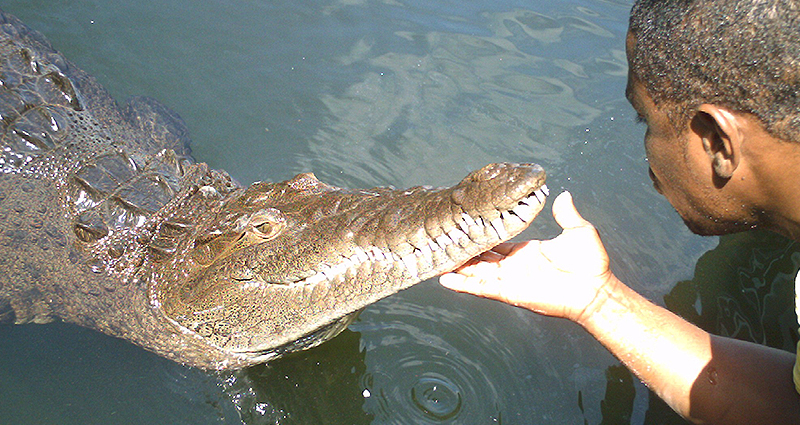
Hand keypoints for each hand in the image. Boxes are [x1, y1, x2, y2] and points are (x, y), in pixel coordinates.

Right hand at [439, 191, 617, 322]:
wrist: (595, 291)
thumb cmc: (590, 264)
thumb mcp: (578, 230)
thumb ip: (565, 214)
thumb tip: (563, 195)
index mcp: (526, 251)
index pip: (496, 242)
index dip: (480, 235)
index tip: (464, 225)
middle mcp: (514, 265)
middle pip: (481, 257)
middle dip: (463, 249)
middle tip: (442, 239)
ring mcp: (510, 279)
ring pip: (476, 271)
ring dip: (458, 265)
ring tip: (435, 257)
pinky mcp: (509, 292)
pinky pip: (481, 287)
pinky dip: (462, 284)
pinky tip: (444, 278)